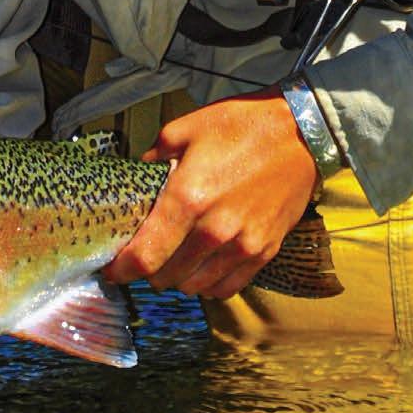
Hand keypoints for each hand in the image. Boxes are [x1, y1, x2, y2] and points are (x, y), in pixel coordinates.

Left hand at [103, 88, 318, 300]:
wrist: (301, 133)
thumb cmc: (242, 125)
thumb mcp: (185, 128)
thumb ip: (154, 157)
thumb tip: (137, 176)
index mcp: (187, 198)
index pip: (145, 255)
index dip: (122, 269)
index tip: (111, 270)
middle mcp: (213, 230)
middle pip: (166, 277)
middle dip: (148, 271)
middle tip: (143, 258)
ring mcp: (242, 245)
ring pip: (195, 286)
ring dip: (177, 280)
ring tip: (171, 262)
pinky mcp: (264, 251)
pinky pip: (227, 287)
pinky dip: (208, 284)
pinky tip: (201, 268)